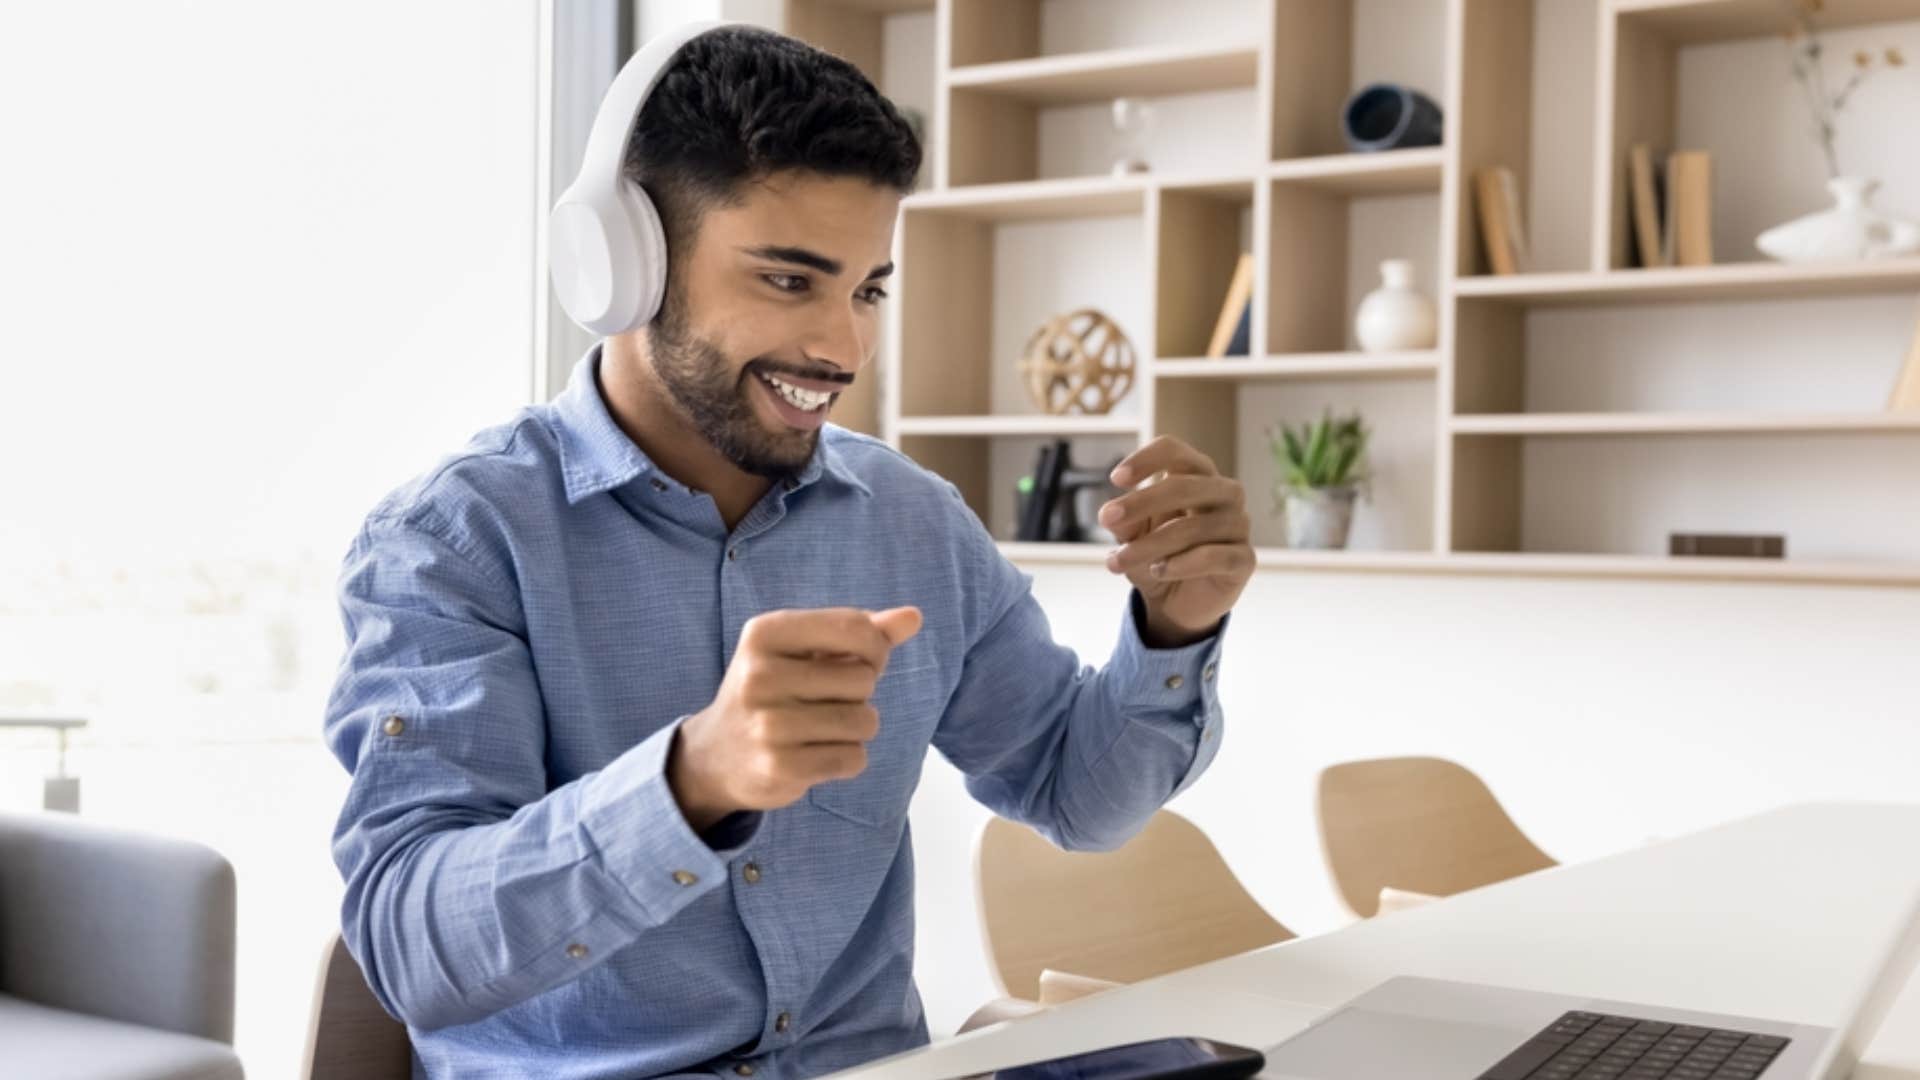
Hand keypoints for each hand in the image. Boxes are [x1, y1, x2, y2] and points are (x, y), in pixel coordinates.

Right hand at [668, 606, 922, 831]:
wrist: (716, 755)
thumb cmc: (775, 690)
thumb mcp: (806, 649)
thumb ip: (861, 631)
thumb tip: (913, 616)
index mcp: (766, 632)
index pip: (856, 628)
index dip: (874, 649)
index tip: (855, 662)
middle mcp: (760, 675)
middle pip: (864, 678)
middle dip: (859, 694)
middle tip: (823, 701)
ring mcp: (767, 724)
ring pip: (864, 721)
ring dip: (857, 728)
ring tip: (822, 728)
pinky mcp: (779, 767)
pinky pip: (853, 758)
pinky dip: (847, 758)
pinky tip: (815, 754)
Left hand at [1098, 437, 1252, 646]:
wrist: (1177, 604)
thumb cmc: (1157, 556)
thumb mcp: (1132, 539)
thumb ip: (1124, 523)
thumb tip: (1110, 515)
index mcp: (1196, 477)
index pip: (1176, 452)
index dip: (1147, 459)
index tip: (1115, 479)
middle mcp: (1223, 494)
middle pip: (1186, 484)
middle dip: (1141, 501)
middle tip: (1106, 517)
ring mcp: (1238, 526)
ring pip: (1194, 526)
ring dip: (1150, 544)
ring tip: (1119, 561)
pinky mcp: (1244, 560)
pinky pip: (1215, 556)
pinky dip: (1182, 564)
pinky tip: (1157, 571)